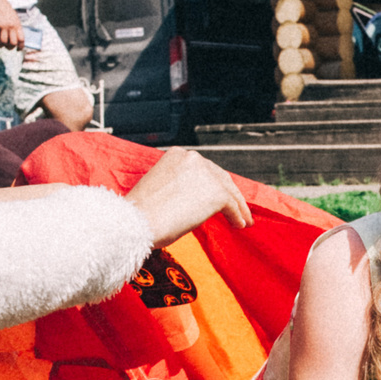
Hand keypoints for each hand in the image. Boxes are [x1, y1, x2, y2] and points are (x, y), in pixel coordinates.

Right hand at [0, 0, 23, 49]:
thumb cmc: (6, 10)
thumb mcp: (14, 18)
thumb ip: (16, 27)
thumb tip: (16, 39)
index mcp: (17, 24)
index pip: (21, 38)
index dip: (20, 46)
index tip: (19, 49)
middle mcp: (11, 26)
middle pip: (13, 42)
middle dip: (10, 47)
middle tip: (8, 47)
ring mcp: (2, 26)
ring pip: (3, 41)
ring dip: (2, 45)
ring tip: (0, 45)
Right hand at [126, 147, 252, 246]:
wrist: (137, 222)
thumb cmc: (142, 213)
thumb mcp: (161, 187)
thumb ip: (181, 186)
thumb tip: (196, 200)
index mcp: (177, 154)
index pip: (204, 169)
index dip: (214, 183)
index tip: (221, 194)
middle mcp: (193, 159)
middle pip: (220, 177)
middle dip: (229, 193)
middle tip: (237, 207)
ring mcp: (206, 174)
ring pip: (229, 191)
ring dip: (238, 206)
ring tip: (243, 219)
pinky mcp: (217, 193)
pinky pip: (232, 205)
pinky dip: (238, 216)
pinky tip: (239, 225)